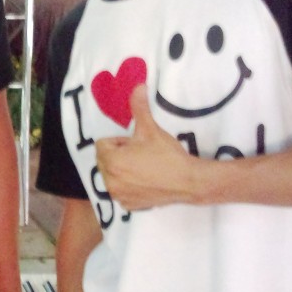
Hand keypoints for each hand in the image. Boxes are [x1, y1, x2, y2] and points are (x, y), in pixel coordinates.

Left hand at [96, 85, 195, 209]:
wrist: (188, 181)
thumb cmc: (167, 155)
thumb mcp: (151, 129)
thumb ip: (139, 107)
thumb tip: (137, 86)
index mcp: (111, 161)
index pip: (102, 145)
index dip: (119, 142)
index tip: (137, 144)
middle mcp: (110, 181)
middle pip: (105, 161)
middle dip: (118, 155)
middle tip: (141, 154)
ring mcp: (119, 195)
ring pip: (112, 176)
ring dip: (122, 170)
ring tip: (144, 167)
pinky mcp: (128, 205)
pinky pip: (121, 191)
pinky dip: (128, 186)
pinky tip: (146, 181)